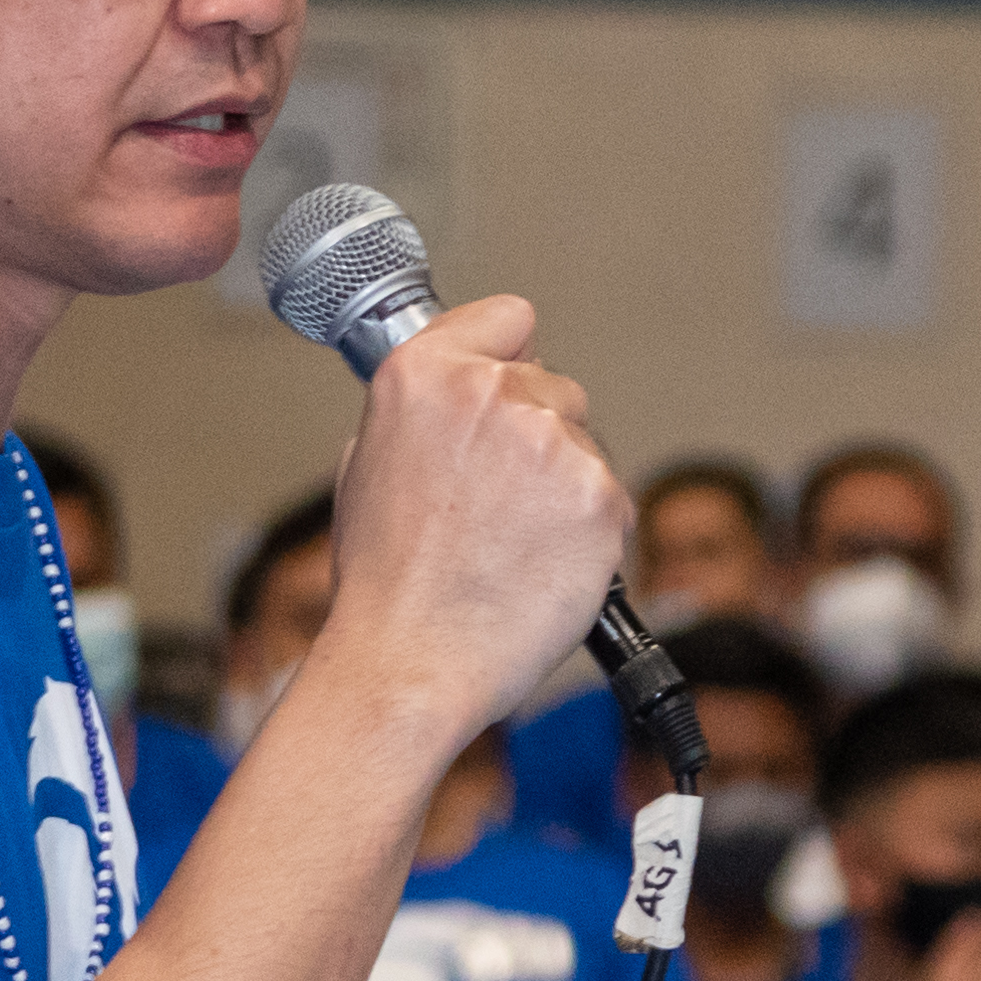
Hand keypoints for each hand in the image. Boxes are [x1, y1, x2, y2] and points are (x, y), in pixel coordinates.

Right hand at [312, 294, 631, 742]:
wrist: (411, 661)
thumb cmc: (385, 582)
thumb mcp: (368, 464)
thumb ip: (423, 411)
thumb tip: (463, 395)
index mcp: (424, 375)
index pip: (510, 319)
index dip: (510, 355)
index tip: (507, 383)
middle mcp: (491, 393)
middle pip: (555, 386)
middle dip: (538, 435)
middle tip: (496, 503)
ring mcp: (552, 443)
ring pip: (587, 445)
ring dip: (565, 486)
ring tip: (512, 543)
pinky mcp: (600, 496)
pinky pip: (612, 498)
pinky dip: (590, 531)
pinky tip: (543, 564)